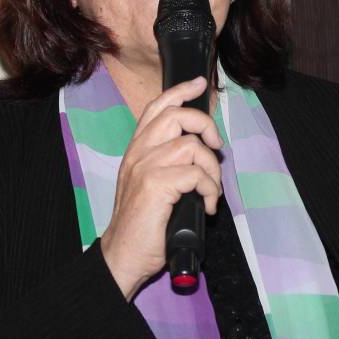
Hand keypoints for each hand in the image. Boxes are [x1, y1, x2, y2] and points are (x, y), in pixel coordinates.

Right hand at [99, 76, 222, 300]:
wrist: (123, 255)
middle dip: (206, 126)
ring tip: (210, 191)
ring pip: (192, 146)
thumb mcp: (149, 184)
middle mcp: (138, 153)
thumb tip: (200, 148)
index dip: (180, 91)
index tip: (199, 84)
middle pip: (177, 116)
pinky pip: (196, 174)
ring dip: (212, 170)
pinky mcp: (155, 185)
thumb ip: (166, 162)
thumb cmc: (142, 224)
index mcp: (136, 150)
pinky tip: (206, 206)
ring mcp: (145, 167)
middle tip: (216, 147)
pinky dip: (210, 189)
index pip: (157, 108)